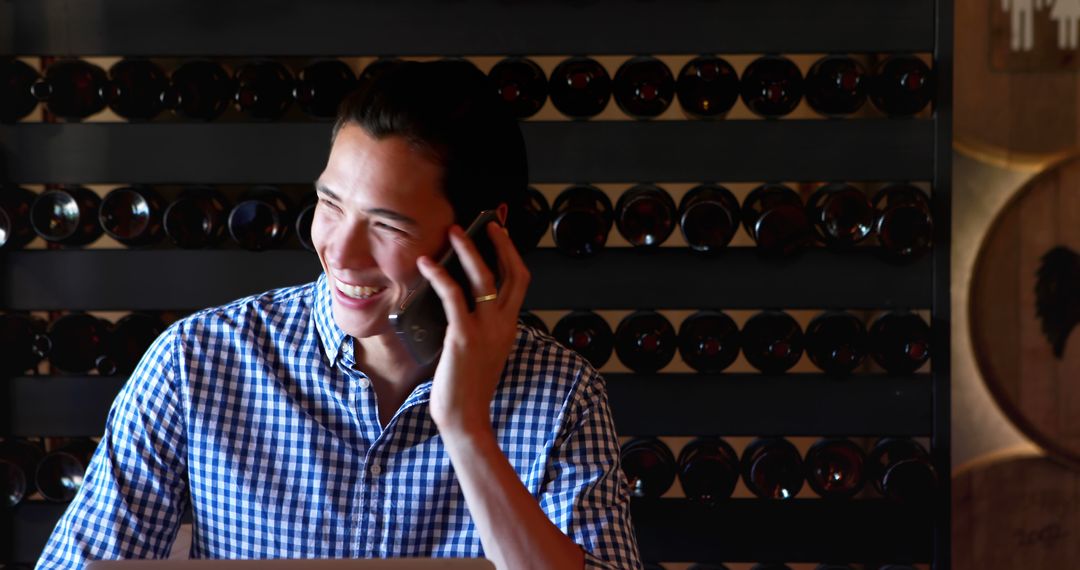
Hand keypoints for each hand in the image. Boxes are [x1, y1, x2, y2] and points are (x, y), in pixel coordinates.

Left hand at [417, 220, 530, 434]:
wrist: (466, 419)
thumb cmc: (466, 388)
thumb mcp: (479, 350)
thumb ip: (477, 325)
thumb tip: (455, 296)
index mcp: (509, 327)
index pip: (519, 281)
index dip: (511, 254)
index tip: (499, 234)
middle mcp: (503, 325)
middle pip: (512, 273)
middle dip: (500, 243)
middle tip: (485, 223)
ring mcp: (485, 330)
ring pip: (484, 278)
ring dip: (468, 250)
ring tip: (453, 232)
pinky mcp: (463, 337)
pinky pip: (454, 297)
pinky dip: (440, 276)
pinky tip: (427, 265)